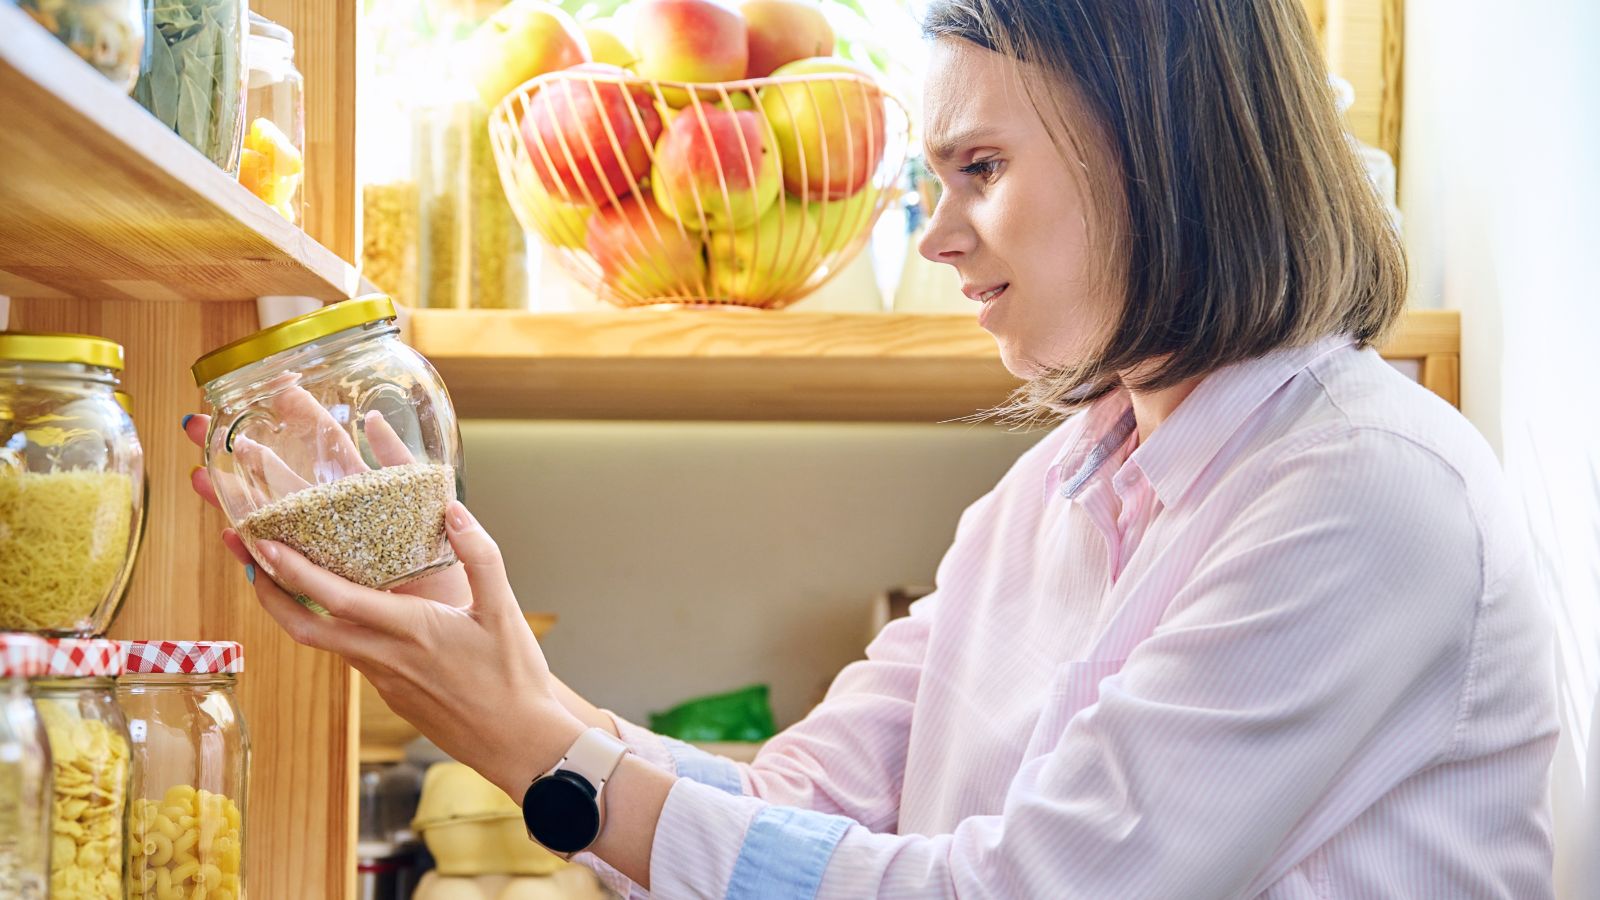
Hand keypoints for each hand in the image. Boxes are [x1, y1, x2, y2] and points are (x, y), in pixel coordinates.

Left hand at [183, 413, 583, 795]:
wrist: (519, 744)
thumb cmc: (514, 680)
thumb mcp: (506, 610)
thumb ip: (481, 556)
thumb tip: (455, 512)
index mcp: (410, 631)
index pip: (335, 600)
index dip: (291, 571)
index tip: (260, 543)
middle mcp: (385, 657)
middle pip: (303, 629)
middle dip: (266, 592)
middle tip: (245, 555)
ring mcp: (384, 680)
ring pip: (322, 642)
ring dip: (292, 609)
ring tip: (279, 574)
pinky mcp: (391, 693)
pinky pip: (349, 654)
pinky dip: (329, 626)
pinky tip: (340, 608)